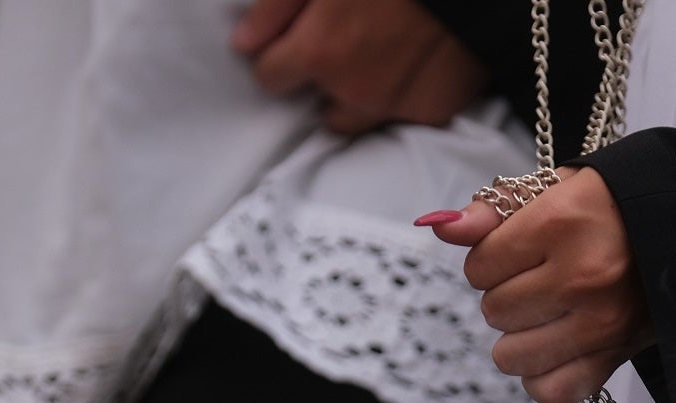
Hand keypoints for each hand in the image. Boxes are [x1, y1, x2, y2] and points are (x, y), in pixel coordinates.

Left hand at [232, 0, 487, 134]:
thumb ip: (275, 10)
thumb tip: (243, 45)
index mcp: (319, 53)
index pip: (269, 77)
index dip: (280, 55)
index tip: (298, 39)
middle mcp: (353, 92)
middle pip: (317, 106)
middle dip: (325, 80)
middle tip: (350, 40)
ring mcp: (395, 108)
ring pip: (357, 119)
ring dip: (360, 96)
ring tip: (380, 56)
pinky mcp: (433, 112)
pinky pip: (403, 117)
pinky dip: (403, 97)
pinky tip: (414, 62)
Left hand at [420, 168, 652, 402]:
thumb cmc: (608, 207)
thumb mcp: (554, 190)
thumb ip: (492, 209)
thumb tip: (439, 227)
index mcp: (561, 222)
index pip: (480, 266)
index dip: (490, 260)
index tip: (518, 251)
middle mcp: (581, 275)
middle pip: (494, 311)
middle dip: (505, 296)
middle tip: (538, 280)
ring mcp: (600, 321)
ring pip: (512, 355)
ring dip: (518, 339)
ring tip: (546, 314)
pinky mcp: (615, 355)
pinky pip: (552, 391)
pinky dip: (541, 378)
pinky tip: (551, 352)